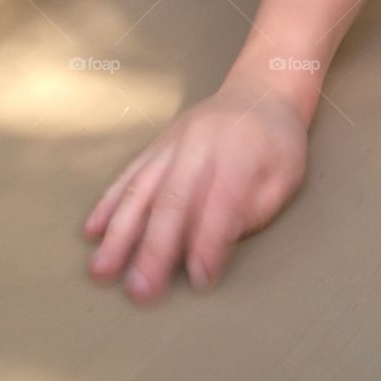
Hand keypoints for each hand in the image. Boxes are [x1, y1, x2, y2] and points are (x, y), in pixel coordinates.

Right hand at [83, 78, 308, 302]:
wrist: (260, 90)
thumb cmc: (277, 141)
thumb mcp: (286, 174)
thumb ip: (256, 209)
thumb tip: (218, 244)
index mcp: (240, 149)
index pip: (222, 203)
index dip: (209, 244)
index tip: (200, 279)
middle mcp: (201, 142)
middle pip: (173, 198)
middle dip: (154, 248)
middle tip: (141, 290)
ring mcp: (174, 141)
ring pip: (142, 187)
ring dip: (120, 232)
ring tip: (102, 269)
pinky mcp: (158, 143)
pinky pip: (130, 173)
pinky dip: (110, 203)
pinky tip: (94, 230)